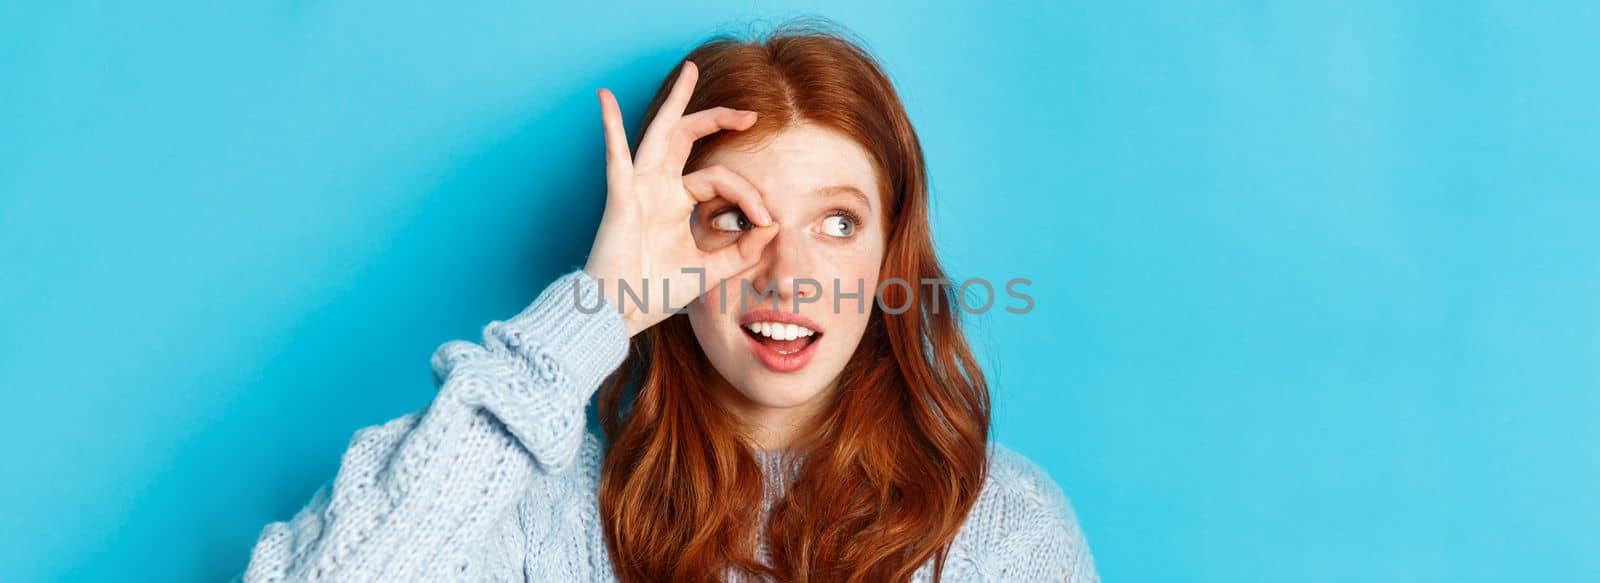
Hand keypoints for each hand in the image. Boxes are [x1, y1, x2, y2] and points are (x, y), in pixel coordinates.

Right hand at [582, 61, 778, 337]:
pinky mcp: (620, 197)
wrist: (621, 313)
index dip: (748, 194)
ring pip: (660, 134)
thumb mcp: (712, 269)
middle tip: (749, 114)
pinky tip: (604, 98)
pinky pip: (616, 157)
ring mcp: (638, 188)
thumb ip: (743, 249)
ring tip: (689, 71)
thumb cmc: (656, 292)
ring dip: (677, 102)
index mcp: (676, 203)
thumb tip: (774, 226)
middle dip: (717, 119)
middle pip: (687, 139)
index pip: (719, 180)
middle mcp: (658, 188)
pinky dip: (609, 126)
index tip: (767, 219)